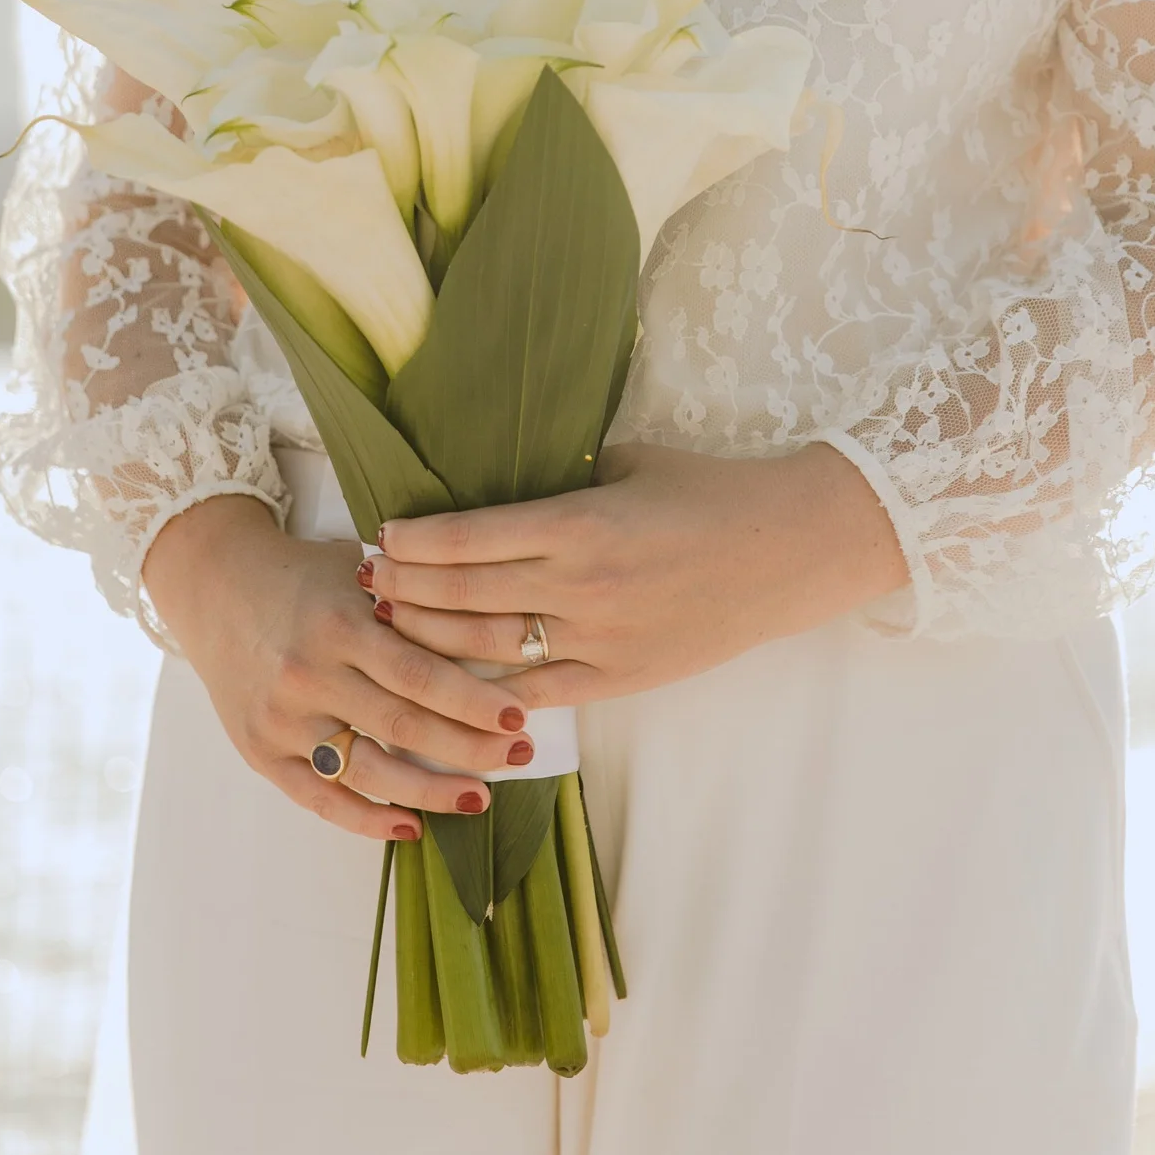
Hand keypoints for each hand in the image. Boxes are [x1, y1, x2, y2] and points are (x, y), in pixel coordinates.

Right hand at [143, 495, 536, 840]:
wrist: (214, 583)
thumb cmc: (302, 573)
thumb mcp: (356, 569)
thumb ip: (414, 597)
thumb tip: (499, 625)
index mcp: (339, 624)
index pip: (418, 673)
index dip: (472, 701)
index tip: (518, 717)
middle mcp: (308, 675)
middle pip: (402, 725)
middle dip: (468, 747)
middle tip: (519, 755)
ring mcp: (281, 719)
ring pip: (367, 770)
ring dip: (430, 791)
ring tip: (480, 798)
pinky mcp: (260, 751)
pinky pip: (319, 797)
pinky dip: (366, 819)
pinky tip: (412, 827)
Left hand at [366, 442, 908, 708]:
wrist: (787, 553)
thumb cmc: (711, 494)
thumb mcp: (631, 463)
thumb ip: (567, 477)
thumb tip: (504, 476)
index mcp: (578, 522)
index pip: (467, 537)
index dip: (412, 542)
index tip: (380, 538)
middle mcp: (578, 586)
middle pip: (460, 596)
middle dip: (403, 591)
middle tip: (367, 584)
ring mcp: (597, 639)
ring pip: (485, 650)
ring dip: (430, 639)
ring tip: (394, 628)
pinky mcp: (616, 678)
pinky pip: (533, 692)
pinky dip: (487, 691)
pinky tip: (452, 684)